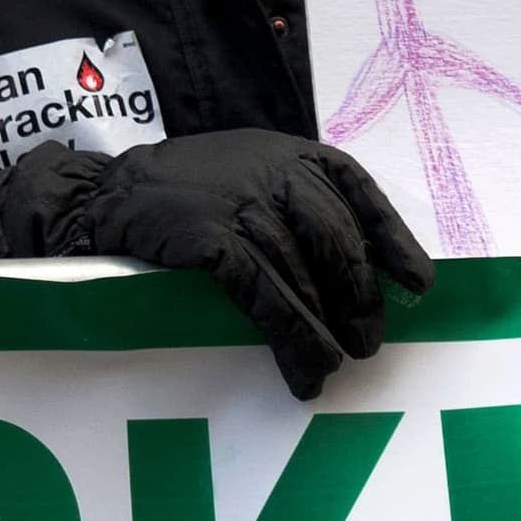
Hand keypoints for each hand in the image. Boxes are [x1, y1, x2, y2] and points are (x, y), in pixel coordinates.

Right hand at [52, 130, 433, 398]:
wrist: (103, 198)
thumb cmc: (183, 194)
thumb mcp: (244, 174)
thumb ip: (292, 202)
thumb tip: (349, 268)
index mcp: (287, 153)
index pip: (356, 189)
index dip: (391, 237)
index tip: (418, 282)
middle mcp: (270, 171)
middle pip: (336, 238)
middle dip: (358, 296)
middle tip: (368, 342)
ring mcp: (239, 203)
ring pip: (303, 275)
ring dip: (325, 329)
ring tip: (334, 367)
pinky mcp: (210, 238)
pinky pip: (265, 296)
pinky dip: (290, 337)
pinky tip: (301, 366)